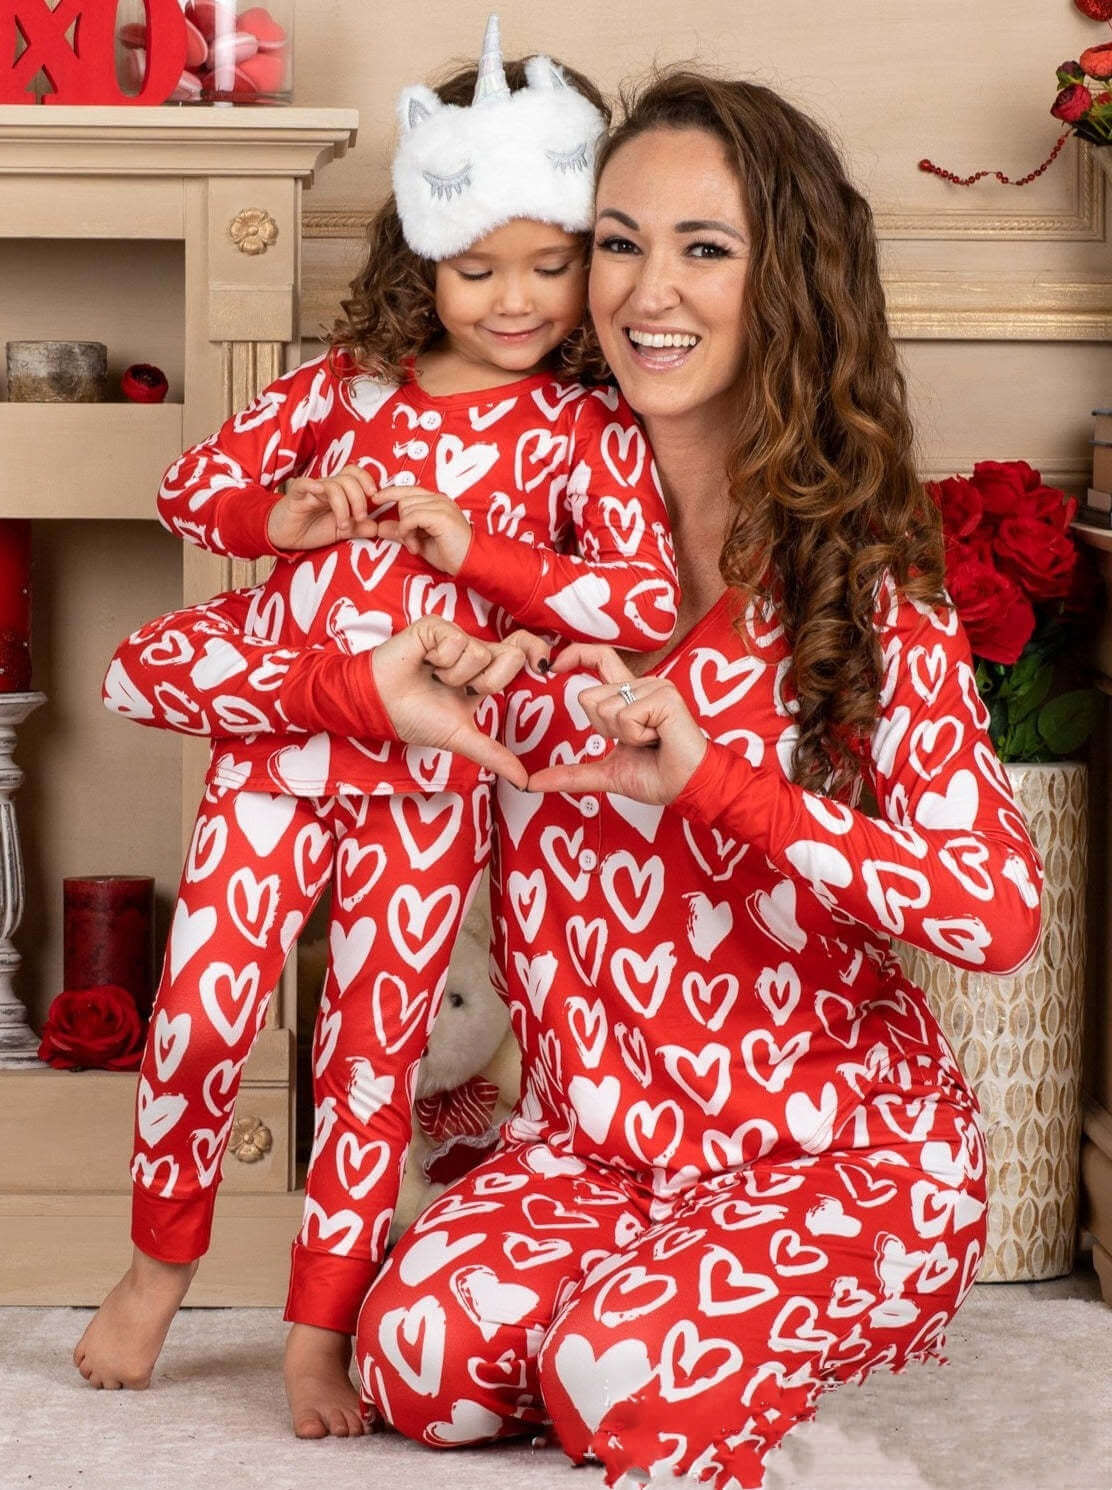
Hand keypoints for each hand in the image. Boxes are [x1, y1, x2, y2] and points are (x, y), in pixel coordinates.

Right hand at [267, 465, 379, 549]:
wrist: (284, 536)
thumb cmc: (311, 529)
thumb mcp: (340, 532)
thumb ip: (358, 529)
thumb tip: (377, 527)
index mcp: (339, 492)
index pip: (356, 475)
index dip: (368, 482)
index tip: (376, 499)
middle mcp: (327, 487)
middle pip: (348, 479)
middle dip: (359, 498)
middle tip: (360, 518)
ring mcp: (312, 490)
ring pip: (332, 485)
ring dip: (343, 506)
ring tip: (343, 525)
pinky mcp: (296, 496)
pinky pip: (304, 484)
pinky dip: (312, 486)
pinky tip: (319, 493)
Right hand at [370, 617, 543, 787]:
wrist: (380, 707)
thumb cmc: (416, 718)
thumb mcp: (461, 738)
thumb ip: (494, 755)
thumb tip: (525, 782)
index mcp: (486, 673)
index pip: (523, 653)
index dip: (536, 653)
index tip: (542, 669)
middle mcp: (475, 651)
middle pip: (511, 656)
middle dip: (485, 682)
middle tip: (460, 690)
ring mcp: (456, 637)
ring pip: (480, 653)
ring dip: (454, 676)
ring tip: (433, 678)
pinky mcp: (436, 626)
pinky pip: (456, 642)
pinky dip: (439, 660)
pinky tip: (423, 663)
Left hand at [372, 489, 472, 574]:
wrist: (471, 563)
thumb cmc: (451, 554)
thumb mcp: (420, 542)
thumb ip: (402, 532)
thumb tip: (380, 527)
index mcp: (436, 502)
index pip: (408, 490)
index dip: (390, 492)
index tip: (376, 498)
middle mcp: (439, 499)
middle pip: (404, 500)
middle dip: (402, 522)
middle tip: (411, 542)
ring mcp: (441, 505)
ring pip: (406, 508)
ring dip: (406, 530)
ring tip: (417, 546)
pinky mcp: (440, 515)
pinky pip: (411, 517)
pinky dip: (408, 531)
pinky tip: (416, 545)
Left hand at [526, 643, 707, 804]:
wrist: (688, 787)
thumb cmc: (658, 775)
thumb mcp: (607, 773)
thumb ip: (572, 774)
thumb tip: (533, 782)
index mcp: (629, 695)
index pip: (599, 658)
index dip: (574, 655)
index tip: (552, 667)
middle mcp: (642, 685)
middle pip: (588, 698)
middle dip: (604, 730)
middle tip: (636, 742)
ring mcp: (655, 687)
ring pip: (605, 708)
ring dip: (623, 737)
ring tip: (650, 741)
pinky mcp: (665, 697)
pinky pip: (625, 717)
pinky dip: (637, 737)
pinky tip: (658, 739)